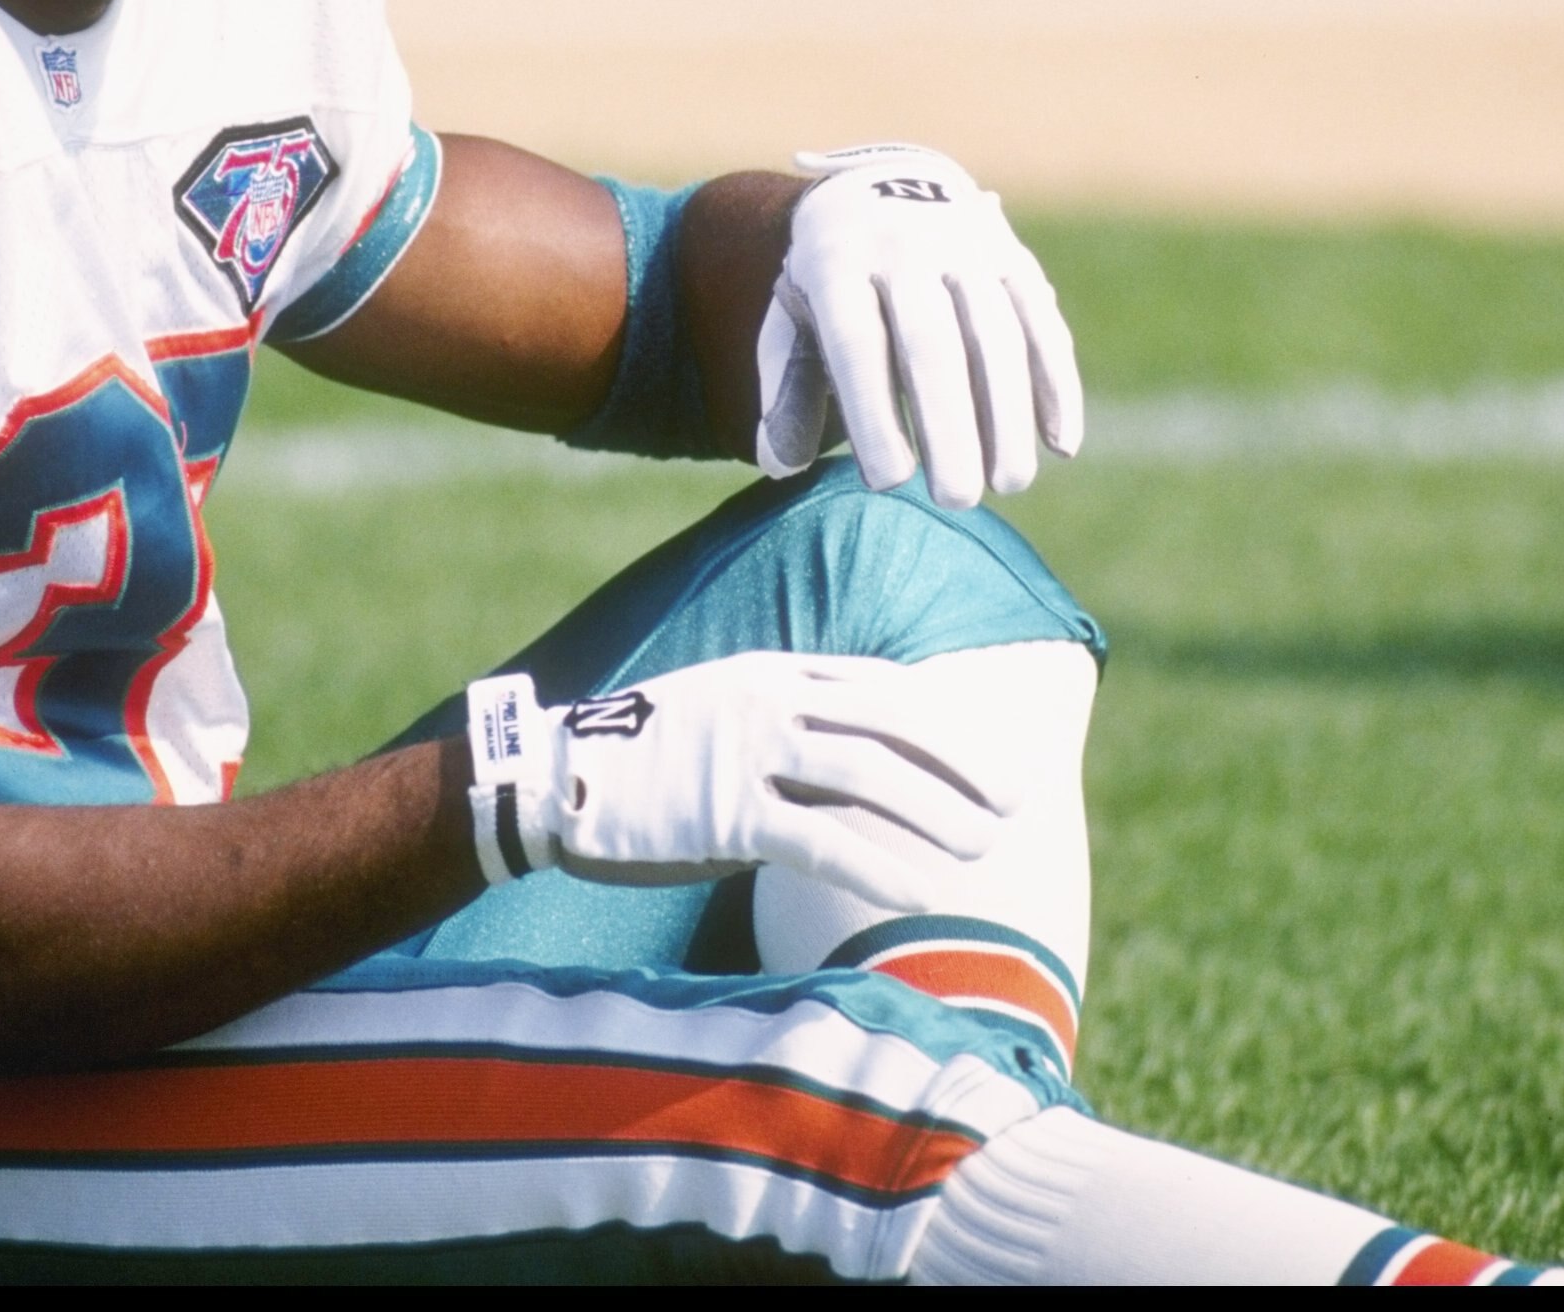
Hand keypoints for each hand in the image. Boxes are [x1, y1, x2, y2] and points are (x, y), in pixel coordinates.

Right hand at [464, 654, 1022, 909]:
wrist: (548, 777)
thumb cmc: (643, 755)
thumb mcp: (724, 708)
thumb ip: (787, 717)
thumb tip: (855, 750)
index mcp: (773, 672)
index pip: (882, 688)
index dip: (946, 722)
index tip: (993, 751)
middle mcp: (769, 702)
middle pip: (891, 725)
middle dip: (961, 761)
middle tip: (1015, 796)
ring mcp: (747, 755)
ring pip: (868, 778)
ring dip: (935, 813)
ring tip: (983, 847)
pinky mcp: (724, 814)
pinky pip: (822, 840)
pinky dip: (879, 866)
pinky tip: (920, 890)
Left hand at [753, 144, 1084, 507]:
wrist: (878, 182)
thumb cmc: (829, 279)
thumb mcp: (792, 315)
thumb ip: (786, 388)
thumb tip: (779, 465)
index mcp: (836, 262)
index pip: (857, 343)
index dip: (874, 414)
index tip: (889, 483)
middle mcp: (903, 247)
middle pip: (932, 343)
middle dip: (949, 425)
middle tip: (956, 500)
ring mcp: (966, 246)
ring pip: (996, 335)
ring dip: (1009, 414)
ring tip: (1009, 484)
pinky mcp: (1014, 256)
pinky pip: (1042, 322)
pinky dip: (1057, 383)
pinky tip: (1061, 443)